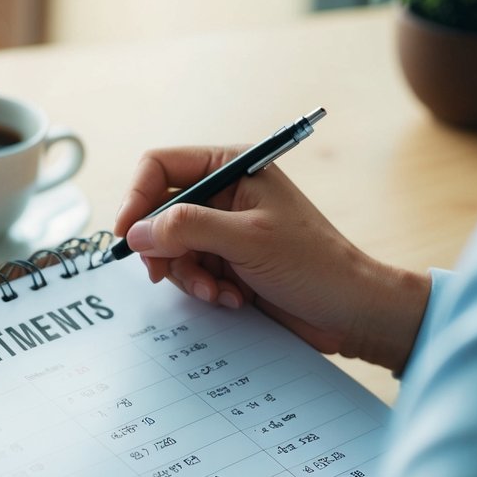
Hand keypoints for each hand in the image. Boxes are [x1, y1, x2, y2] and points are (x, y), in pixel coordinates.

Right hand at [115, 146, 430, 372]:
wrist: (349, 310)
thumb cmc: (313, 265)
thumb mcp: (246, 240)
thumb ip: (187, 228)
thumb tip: (137, 231)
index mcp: (232, 168)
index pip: (160, 167)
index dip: (136, 198)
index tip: (127, 236)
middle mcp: (225, 194)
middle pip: (160, 212)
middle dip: (163, 248)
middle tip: (164, 274)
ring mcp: (225, 230)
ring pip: (172, 248)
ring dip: (187, 276)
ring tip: (217, 291)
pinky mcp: (228, 262)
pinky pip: (191, 272)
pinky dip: (204, 289)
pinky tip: (232, 298)